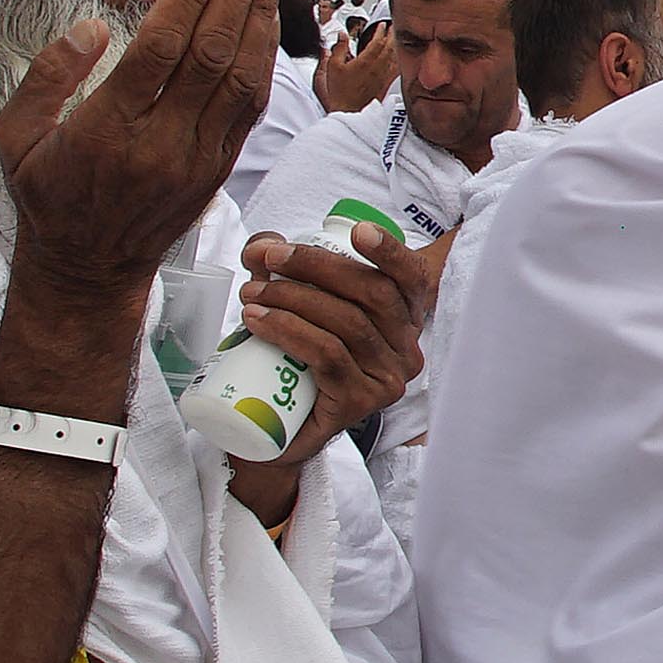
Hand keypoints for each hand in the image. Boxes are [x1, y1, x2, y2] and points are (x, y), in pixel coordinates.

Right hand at [0, 0, 277, 315]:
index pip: (160, 50)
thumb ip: (47, 76)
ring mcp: (195, 160)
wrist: (87, 270)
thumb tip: (93, 26)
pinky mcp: (218, 170)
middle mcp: (159, 145)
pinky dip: (264, 58)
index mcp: (105, 132)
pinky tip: (267, 19)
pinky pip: (249, 107)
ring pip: (241, 78)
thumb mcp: (14, 136)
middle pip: (210, 55)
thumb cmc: (46, 195)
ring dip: (259, 17)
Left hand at [230, 217, 429, 436]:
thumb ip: (285, 271)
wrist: (281, 431)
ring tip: (252, 294)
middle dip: (317, 265)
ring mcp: (387, 379)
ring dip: (294, 299)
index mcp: (404, 319)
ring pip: (348, 324)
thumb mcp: (299, 307)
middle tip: (269, 258)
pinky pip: (329, 356)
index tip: (357, 231)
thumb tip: (261, 246)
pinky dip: (291, 332)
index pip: (410, 278)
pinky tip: (259, 322)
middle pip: (374, 293)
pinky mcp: (360, 403)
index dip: (390, 252)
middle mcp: (406, 350)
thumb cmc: (297, 360)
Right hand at [314, 18, 399, 111]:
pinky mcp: (384, 84)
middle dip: (392, 35)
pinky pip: (395, 69)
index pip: (378, 41)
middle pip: (390, 47)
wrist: (347, 110)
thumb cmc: (339, 92)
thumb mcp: (332, 66)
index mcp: (365, 61)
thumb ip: (338, 48)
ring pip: (394, 57)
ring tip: (396, 38)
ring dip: (395, 45)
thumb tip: (341, 35)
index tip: (382, 25)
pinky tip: (398, 58)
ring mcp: (382, 76)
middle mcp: (377, 68)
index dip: (381, 30)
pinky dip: (397, 60)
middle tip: (393, 27)